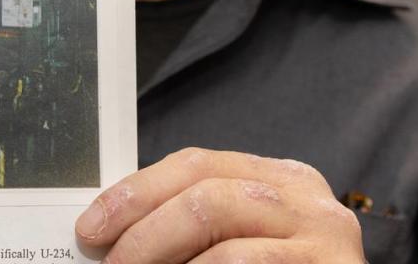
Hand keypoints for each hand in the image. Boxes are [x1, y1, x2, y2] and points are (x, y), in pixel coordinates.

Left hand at [76, 148, 363, 262]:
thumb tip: (114, 235)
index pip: (196, 165)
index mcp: (281, 180)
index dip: (137, 191)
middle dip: (143, 228)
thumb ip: (193, 229)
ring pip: (223, 231)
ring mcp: (325, 238)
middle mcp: (307, 200)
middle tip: (108, 260)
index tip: (92, 224)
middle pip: (206, 191)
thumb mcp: (238, 242)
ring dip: (162, 255)